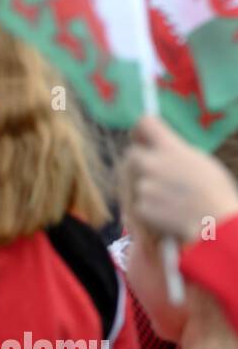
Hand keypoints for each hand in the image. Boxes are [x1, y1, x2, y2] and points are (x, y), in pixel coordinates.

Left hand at [126, 116, 237, 242]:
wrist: (214, 224)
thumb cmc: (216, 193)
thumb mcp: (201, 161)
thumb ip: (177, 152)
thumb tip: (165, 149)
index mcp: (171, 148)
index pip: (145, 123)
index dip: (142, 129)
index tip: (142, 136)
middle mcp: (153, 163)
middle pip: (132, 154)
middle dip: (139, 162)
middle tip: (152, 173)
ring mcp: (145, 186)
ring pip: (133, 181)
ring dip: (144, 186)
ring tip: (167, 197)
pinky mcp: (141, 207)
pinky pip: (137, 203)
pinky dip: (147, 208)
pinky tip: (165, 212)